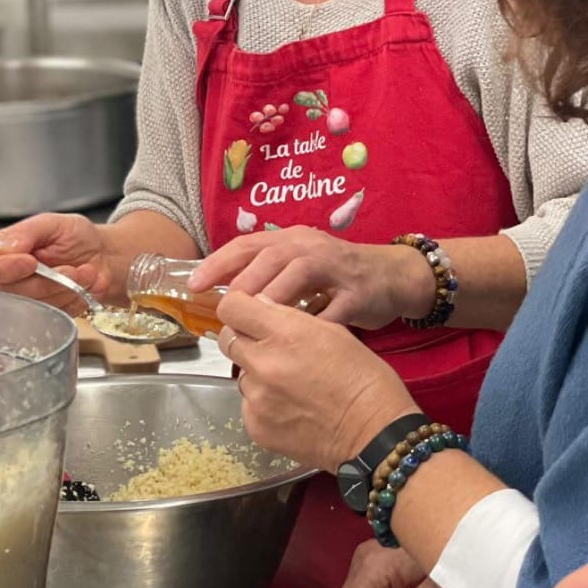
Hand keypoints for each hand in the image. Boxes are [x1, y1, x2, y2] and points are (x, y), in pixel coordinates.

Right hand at [0, 212, 116, 312]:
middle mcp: (10, 278)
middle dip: (48, 280)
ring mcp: (28, 298)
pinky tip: (84, 285)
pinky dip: (76, 299)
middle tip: (72, 268)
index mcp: (3, 252)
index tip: (31, 262)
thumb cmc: (75, 237)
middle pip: (12, 292)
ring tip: (84, 272)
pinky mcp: (47, 314)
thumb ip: (28, 231)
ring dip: (67, 288)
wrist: (104, 256)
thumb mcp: (53, 223)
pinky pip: (56, 314)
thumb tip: (7, 247)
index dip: (5, 268)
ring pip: (37, 305)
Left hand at [191, 228, 432, 330]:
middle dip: (244, 283)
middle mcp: (311, 247)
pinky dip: (316, 326)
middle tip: (225, 313)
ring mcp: (337, 268)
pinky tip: (298, 347)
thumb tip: (226, 305)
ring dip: (274, 298)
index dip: (218, 263)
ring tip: (255, 326)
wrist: (393, 277)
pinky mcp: (359, 293)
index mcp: (292, 241)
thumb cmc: (337, 276)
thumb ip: (267, 279)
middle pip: (270, 257)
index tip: (194, 285)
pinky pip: (335, 309)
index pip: (247, 245)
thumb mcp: (300, 268)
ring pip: (299, 274)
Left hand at [216, 290, 417, 472]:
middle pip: (228, 340)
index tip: (248, 314)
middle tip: (271, 349)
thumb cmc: (364, 379)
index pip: (231, 307)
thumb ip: (290, 318)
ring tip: (291, 385)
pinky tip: (292, 407)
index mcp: (285, 333)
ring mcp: (257, 398)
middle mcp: (264, 364)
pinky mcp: (256, 426)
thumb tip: (261, 308)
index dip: (238, 307)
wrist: (375, 433)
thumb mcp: (334, 332)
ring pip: (240, 375)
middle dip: (245, 339)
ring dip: (257, 374)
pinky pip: (248, 405)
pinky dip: (264, 404)